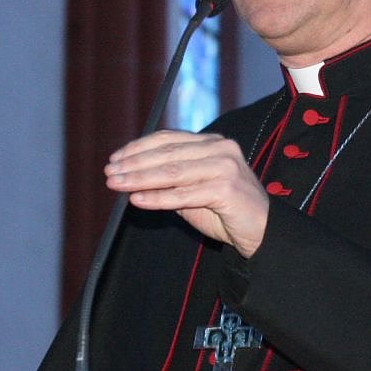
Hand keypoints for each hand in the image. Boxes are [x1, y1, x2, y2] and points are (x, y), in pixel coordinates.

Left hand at [105, 130, 269, 257]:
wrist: (260, 231)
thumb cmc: (226, 211)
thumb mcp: (193, 191)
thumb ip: (169, 182)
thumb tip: (132, 179)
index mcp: (212, 143)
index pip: (168, 139)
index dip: (138, 147)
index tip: (115, 159)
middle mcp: (220, 149)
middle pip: (167, 153)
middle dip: (134, 164)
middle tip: (110, 173)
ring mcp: (225, 167)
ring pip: (172, 171)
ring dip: (140, 178)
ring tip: (117, 184)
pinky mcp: (226, 189)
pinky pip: (183, 194)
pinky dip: (158, 197)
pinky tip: (138, 199)